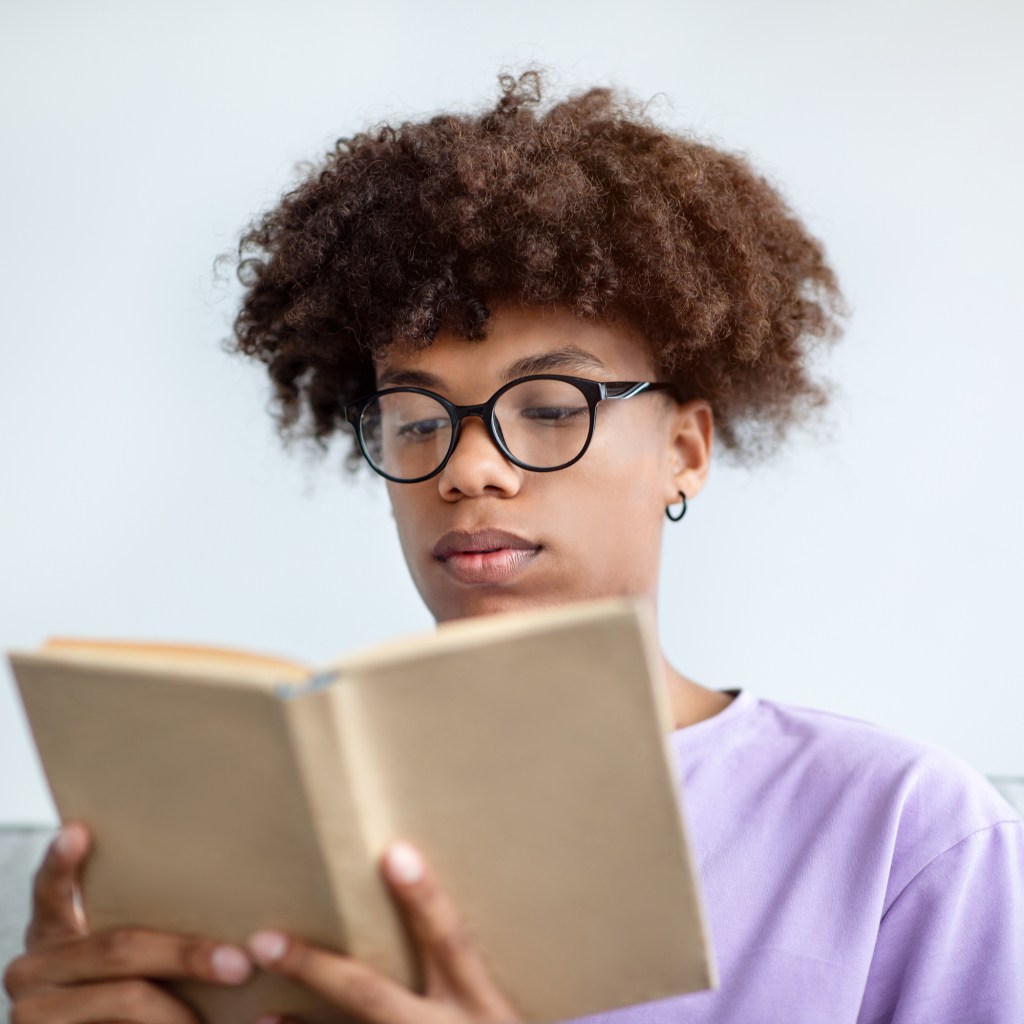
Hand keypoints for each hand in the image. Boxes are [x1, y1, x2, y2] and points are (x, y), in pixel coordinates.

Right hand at [3, 823, 254, 1023]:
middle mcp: (31, 968)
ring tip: (224, 1004)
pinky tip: (195, 1023)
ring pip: (129, 998)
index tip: (79, 832)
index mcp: (50, 932)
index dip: (62, 863)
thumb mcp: (119, 953)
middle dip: (185, 954)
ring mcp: (35, 1013)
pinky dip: (170, 1023)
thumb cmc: (125, 989)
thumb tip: (213, 889)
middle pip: (119, 948)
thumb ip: (136, 925)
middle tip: (239, 963)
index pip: (50, 890)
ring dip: (181, 1008)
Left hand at [247, 841, 519, 1023]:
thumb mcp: (502, 1019)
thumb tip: (434, 929)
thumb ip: (471, 983)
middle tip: (264, 941)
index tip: (394, 853)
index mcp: (485, 1010)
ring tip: (258, 1018)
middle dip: (316, 969)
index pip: (452, 942)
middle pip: (371, 996)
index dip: (424, 899)